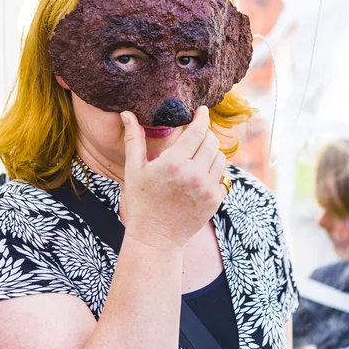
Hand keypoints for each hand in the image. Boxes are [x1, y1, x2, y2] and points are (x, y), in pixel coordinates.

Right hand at [120, 106, 227, 250]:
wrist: (155, 238)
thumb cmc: (141, 202)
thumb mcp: (134, 169)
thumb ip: (134, 139)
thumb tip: (127, 113)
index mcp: (174, 163)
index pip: (197, 131)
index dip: (202, 117)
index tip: (202, 110)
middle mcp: (194, 174)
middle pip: (211, 141)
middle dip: (205, 134)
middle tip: (196, 134)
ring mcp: (207, 188)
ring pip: (220, 157)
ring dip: (210, 152)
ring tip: (197, 155)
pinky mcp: (215, 201)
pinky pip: (222, 177)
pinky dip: (213, 172)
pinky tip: (199, 175)